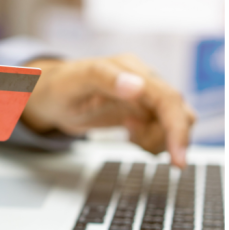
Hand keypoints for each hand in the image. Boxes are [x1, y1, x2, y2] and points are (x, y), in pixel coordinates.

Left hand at [21, 56, 195, 167]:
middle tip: (161, 159)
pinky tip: (131, 136)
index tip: (178, 158)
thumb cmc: (59, 87)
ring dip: (159, 139)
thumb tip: (137, 86)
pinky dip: (153, 140)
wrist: (50, 95)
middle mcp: (144, 80)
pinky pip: (163, 129)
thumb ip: (105, 79)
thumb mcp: (76, 83)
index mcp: (132, 69)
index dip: (177, 129)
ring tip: (131, 138)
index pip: (168, 99)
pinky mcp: (144, 110)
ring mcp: (146, 96)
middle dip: (172, 139)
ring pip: (174, 123)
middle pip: (178, 112)